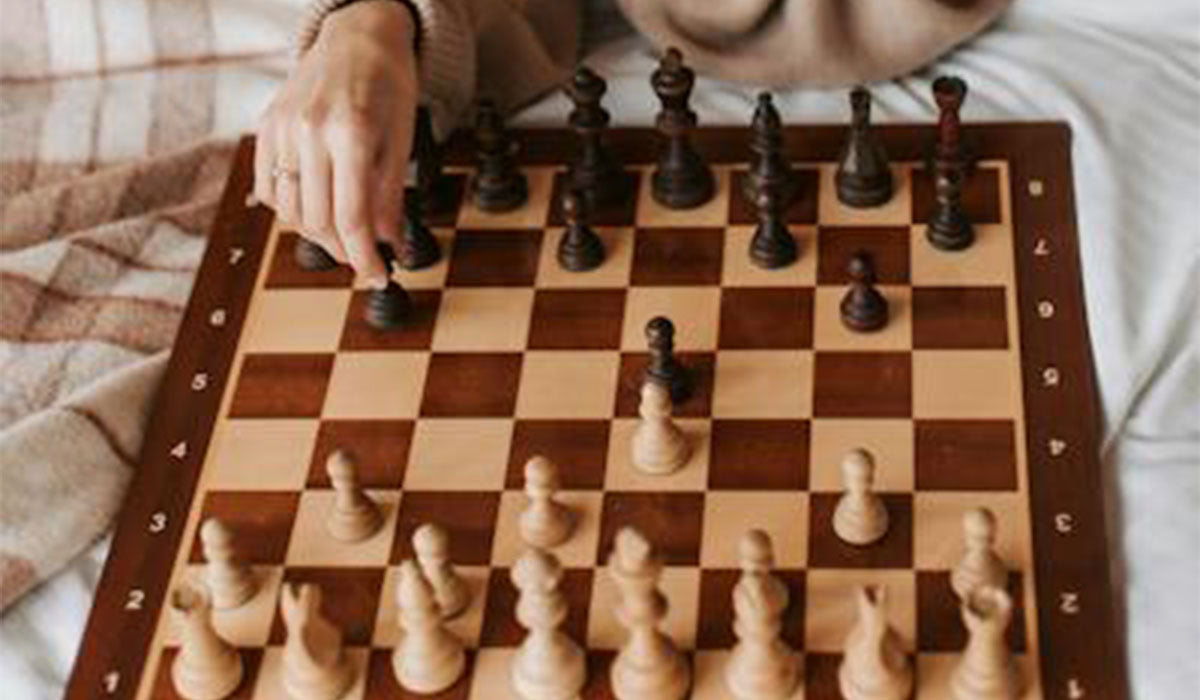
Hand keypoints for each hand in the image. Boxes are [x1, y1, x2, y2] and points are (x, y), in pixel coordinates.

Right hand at [254, 1, 417, 287]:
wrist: (357, 35)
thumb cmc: (387, 83)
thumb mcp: (403, 138)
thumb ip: (390, 194)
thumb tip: (385, 241)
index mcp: (353, 133)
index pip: (352, 218)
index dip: (365, 257)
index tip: (377, 275)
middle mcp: (310, 131)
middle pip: (319, 221)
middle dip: (343, 249)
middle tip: (363, 256)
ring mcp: (282, 128)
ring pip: (290, 211)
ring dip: (317, 234)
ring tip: (342, 233)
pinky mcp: (265, 126)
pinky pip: (268, 189)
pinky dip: (291, 209)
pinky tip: (315, 207)